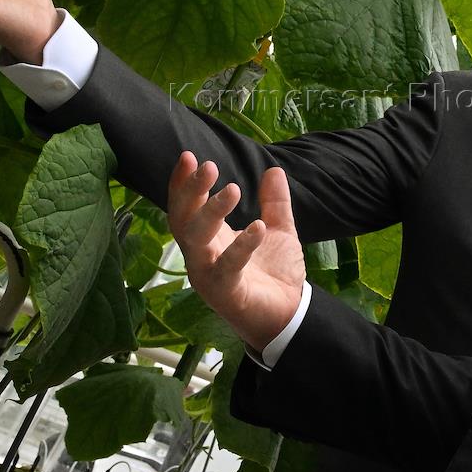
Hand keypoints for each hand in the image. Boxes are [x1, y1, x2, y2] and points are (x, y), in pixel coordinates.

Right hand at [167, 152, 305, 350]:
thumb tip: (274, 169)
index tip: (189, 156)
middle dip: (191, 191)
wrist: (289, 315)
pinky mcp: (225, 293)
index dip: (183, 183)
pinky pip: (227, 267)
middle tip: (208, 166)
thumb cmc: (274, 274)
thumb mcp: (278, 231)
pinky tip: (257, 227)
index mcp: (209, 238)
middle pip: (182, 219)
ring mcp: (209, 275)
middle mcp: (201, 254)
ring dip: (210, 212)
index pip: (186, 206)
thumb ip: (274, 203)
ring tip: (233, 188)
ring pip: (195, 241)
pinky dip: (241, 246)